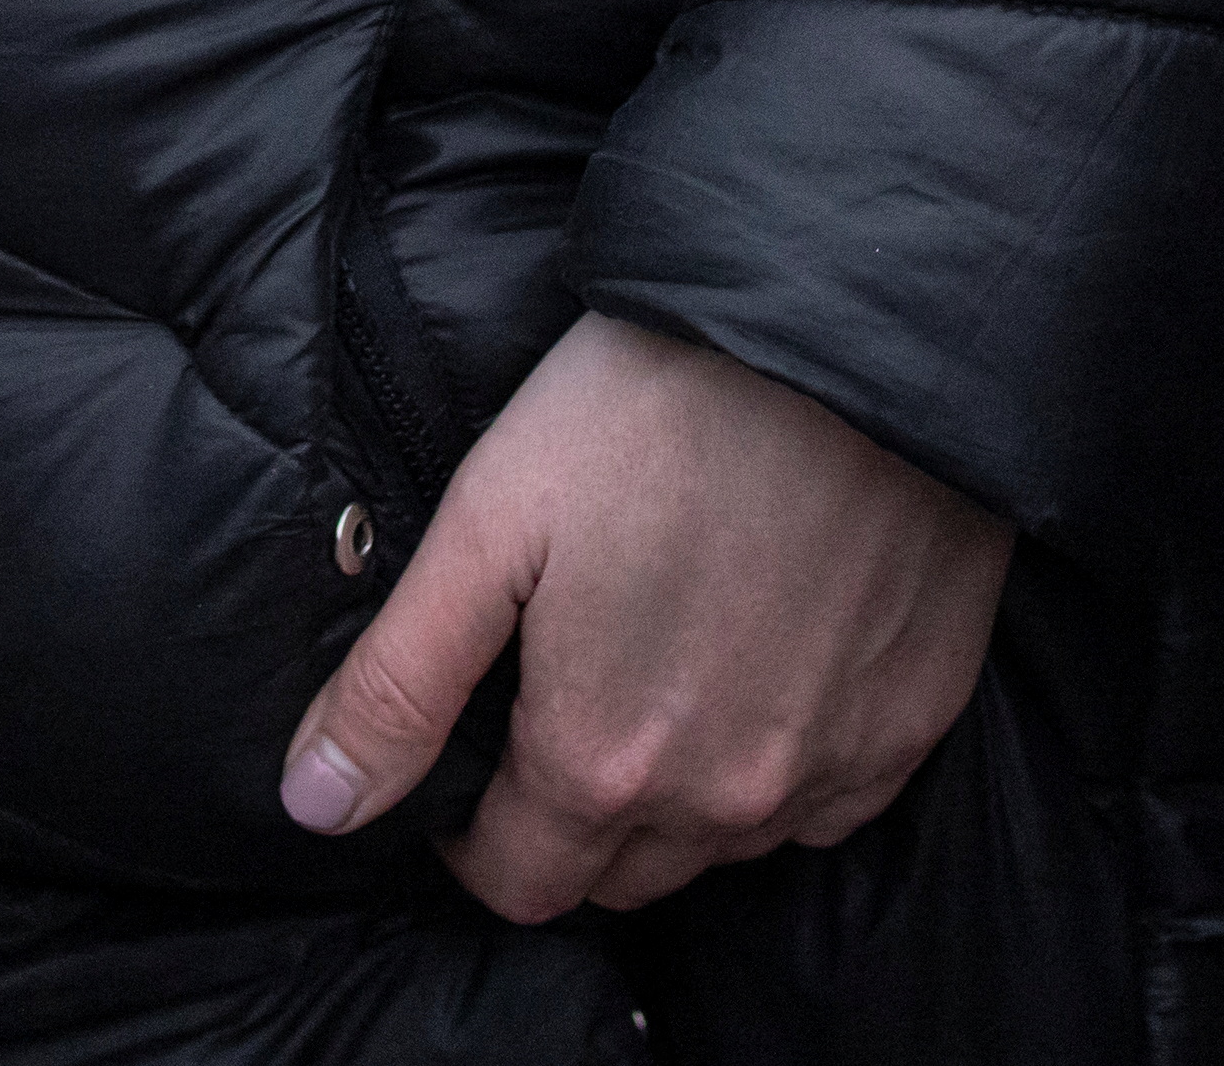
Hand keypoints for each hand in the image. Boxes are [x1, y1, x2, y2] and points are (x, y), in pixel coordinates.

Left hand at [277, 312, 1009, 919]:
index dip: (472, 835)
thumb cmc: (650, 411)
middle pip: (618, 876)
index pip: (516, 882)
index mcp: (602, 764)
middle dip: (567, 820)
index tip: (469, 763)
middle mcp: (721, 800)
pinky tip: (757, 670)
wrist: (846, 340)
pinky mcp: (910, 727)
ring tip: (652, 670)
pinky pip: (825, 803)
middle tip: (555, 701)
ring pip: (723, 844)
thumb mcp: (486, 527)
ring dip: (676, 796)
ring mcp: (828, 772)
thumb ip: (397, 684)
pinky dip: (780, 767)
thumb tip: (313, 805)